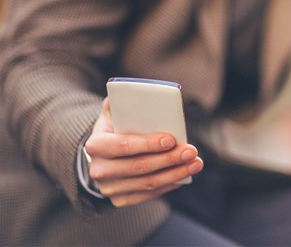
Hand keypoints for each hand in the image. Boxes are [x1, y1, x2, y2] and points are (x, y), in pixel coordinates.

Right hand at [84, 98, 202, 206]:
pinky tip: (183, 176)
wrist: (102, 154)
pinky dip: (168, 185)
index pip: (123, 146)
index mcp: (95, 145)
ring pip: (148, 183)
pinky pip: (148, 195)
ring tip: (195, 163)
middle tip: (192, 151)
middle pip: (140, 167)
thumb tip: (136, 91)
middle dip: (170, 159)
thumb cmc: (114, 128)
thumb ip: (121, 100)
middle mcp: (98, 170)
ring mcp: (108, 188)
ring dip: (176, 174)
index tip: (171, 139)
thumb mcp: (112, 112)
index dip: (148, 144)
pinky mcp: (119, 199)